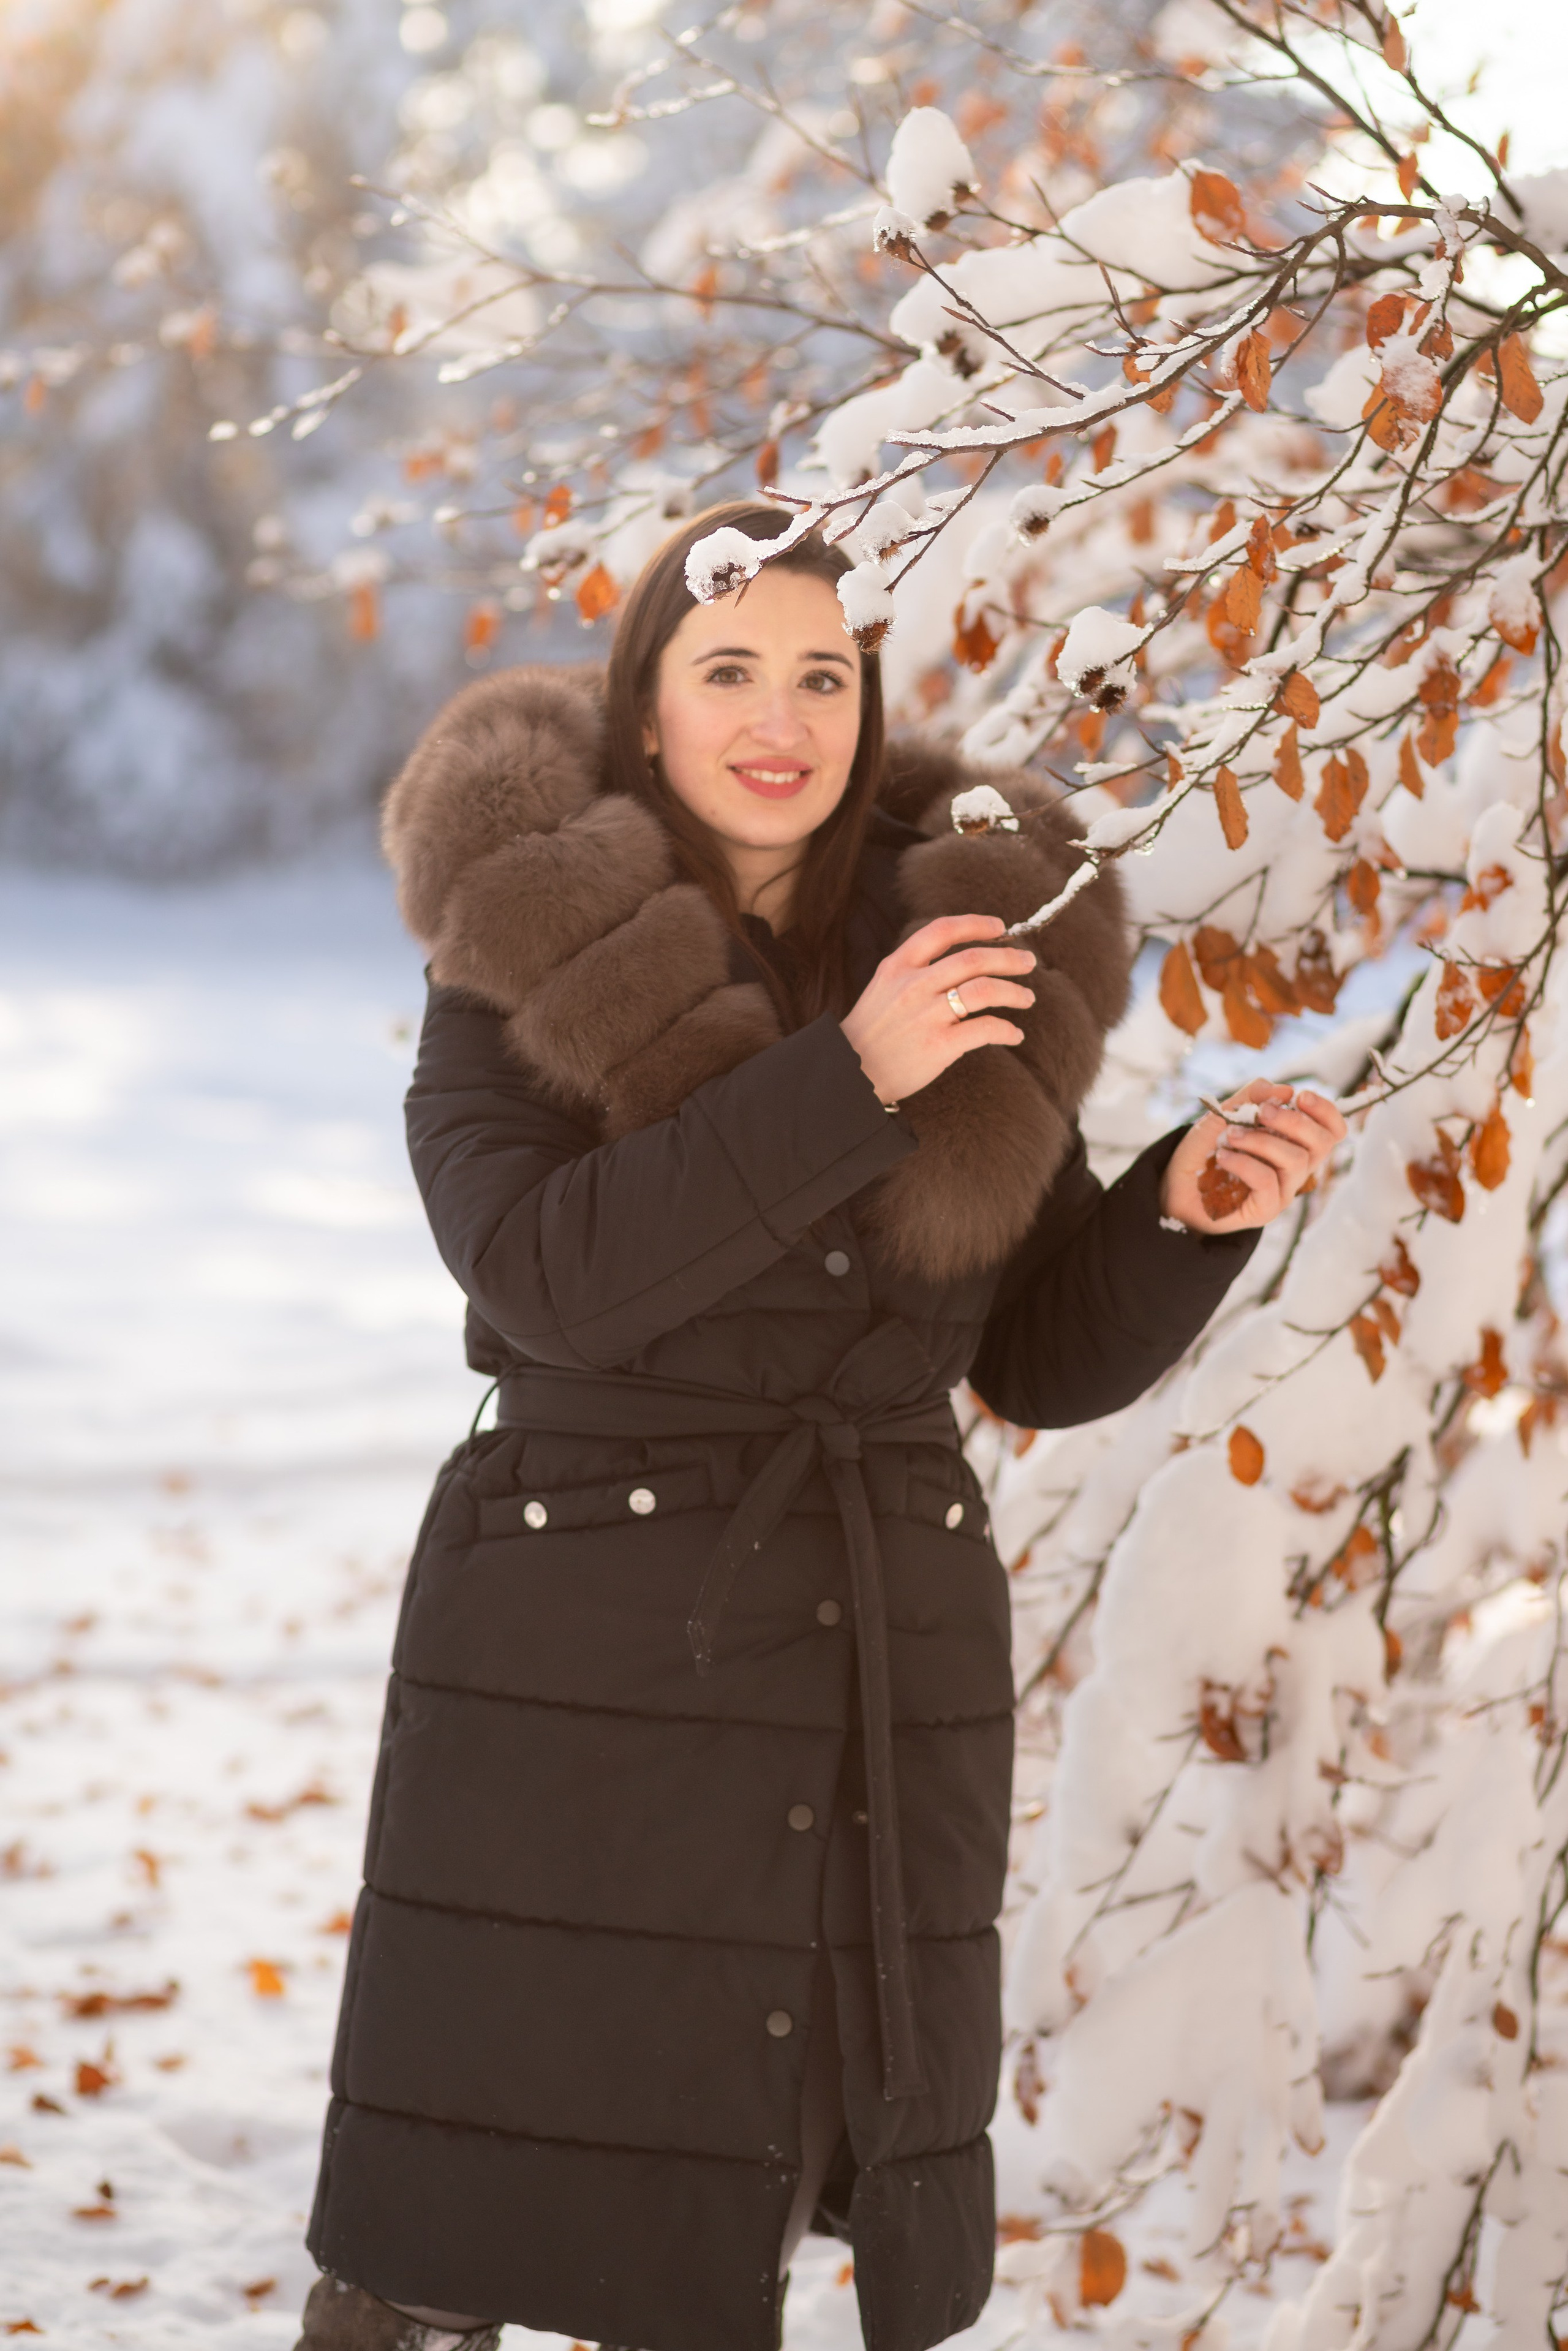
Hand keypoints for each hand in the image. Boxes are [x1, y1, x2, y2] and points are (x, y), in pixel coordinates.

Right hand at [841, 915, 1036, 1106]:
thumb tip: (961, 959)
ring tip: (1027, 998)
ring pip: (985, 990)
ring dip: (1015, 992)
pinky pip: (986, 1029)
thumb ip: (915, 969)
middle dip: (1009, 958)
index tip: (1000, 927)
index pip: (943, 930)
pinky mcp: (939, 1045)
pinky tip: (1014, 1035)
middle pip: (974, 958)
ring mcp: (927, 1015)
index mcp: (899, 965)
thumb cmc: (873, 1031)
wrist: (851, 1074)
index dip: (976, 924)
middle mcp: (913, 985)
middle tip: (1028, 962)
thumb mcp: (884, 986)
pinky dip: (1007, 1031)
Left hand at [1161, 1079, 1346, 1232]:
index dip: (1326, 1110)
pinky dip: (1244, 1163)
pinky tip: (1223, 1156)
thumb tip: (1283, 1088)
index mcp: (1293, 1144)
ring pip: (1295, 1161)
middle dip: (1294, 1121)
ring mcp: (1282, 1191)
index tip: (1300, 1095)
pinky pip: (1268, 1182)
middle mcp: (1294, 1169)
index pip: (1332, 1130)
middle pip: (1321, 1144)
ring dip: (1262, 1140)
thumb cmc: (1202, 1154)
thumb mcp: (1220, 1118)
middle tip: (1260, 1111)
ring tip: (1230, 1135)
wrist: (1173, 1191)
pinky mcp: (1264, 1210)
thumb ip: (1248, 1099)